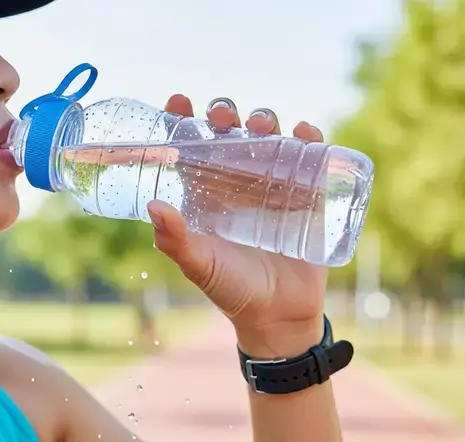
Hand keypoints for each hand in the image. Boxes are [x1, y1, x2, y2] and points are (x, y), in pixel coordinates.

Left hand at [149, 95, 327, 358]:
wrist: (278, 316)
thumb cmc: (232, 290)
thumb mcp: (199, 265)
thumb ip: (175, 240)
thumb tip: (154, 206)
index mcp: (206, 194)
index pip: (192, 148)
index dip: (183, 121)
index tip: (178, 101)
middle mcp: (238, 184)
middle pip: (231, 134)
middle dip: (226, 116)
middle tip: (224, 118)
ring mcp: (273, 187)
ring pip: (269, 139)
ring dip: (265, 121)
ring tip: (262, 125)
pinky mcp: (307, 196)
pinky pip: (311, 159)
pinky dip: (309, 139)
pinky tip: (305, 133)